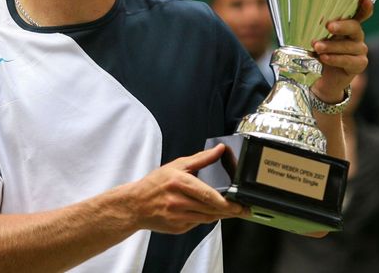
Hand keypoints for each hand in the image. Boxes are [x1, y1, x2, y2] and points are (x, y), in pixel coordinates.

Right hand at [128, 144, 246, 234]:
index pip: (207, 194)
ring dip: (221, 216)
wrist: (136, 204)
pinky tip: (210, 213)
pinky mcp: (178, 228)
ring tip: (232, 211)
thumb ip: (201, 158)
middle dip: (229, 210)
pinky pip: (197, 223)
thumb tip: (219, 149)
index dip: (224, 201)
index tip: (238, 204)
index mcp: (179, 183)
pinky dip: (206, 218)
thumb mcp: (177, 165)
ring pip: (206, 219)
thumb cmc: (155, 183)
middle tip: (243, 210)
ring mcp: (177, 217)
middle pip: (210, 209)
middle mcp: (178, 201)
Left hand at [311, 0, 372, 102]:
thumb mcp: (316, 38)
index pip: (359, 13)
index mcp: (347, 25)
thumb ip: (317, 29)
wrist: (320, 79)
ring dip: (332, 46)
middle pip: (354, 27)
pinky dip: (335, 59)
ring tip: (317, 47)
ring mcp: (360, 50)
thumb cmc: (318, 53)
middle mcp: (356, 35)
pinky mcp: (360, 64)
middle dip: (341, 26)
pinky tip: (324, 58)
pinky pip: (349, 60)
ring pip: (349, 45)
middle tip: (328, 26)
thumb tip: (306, 19)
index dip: (364, 6)